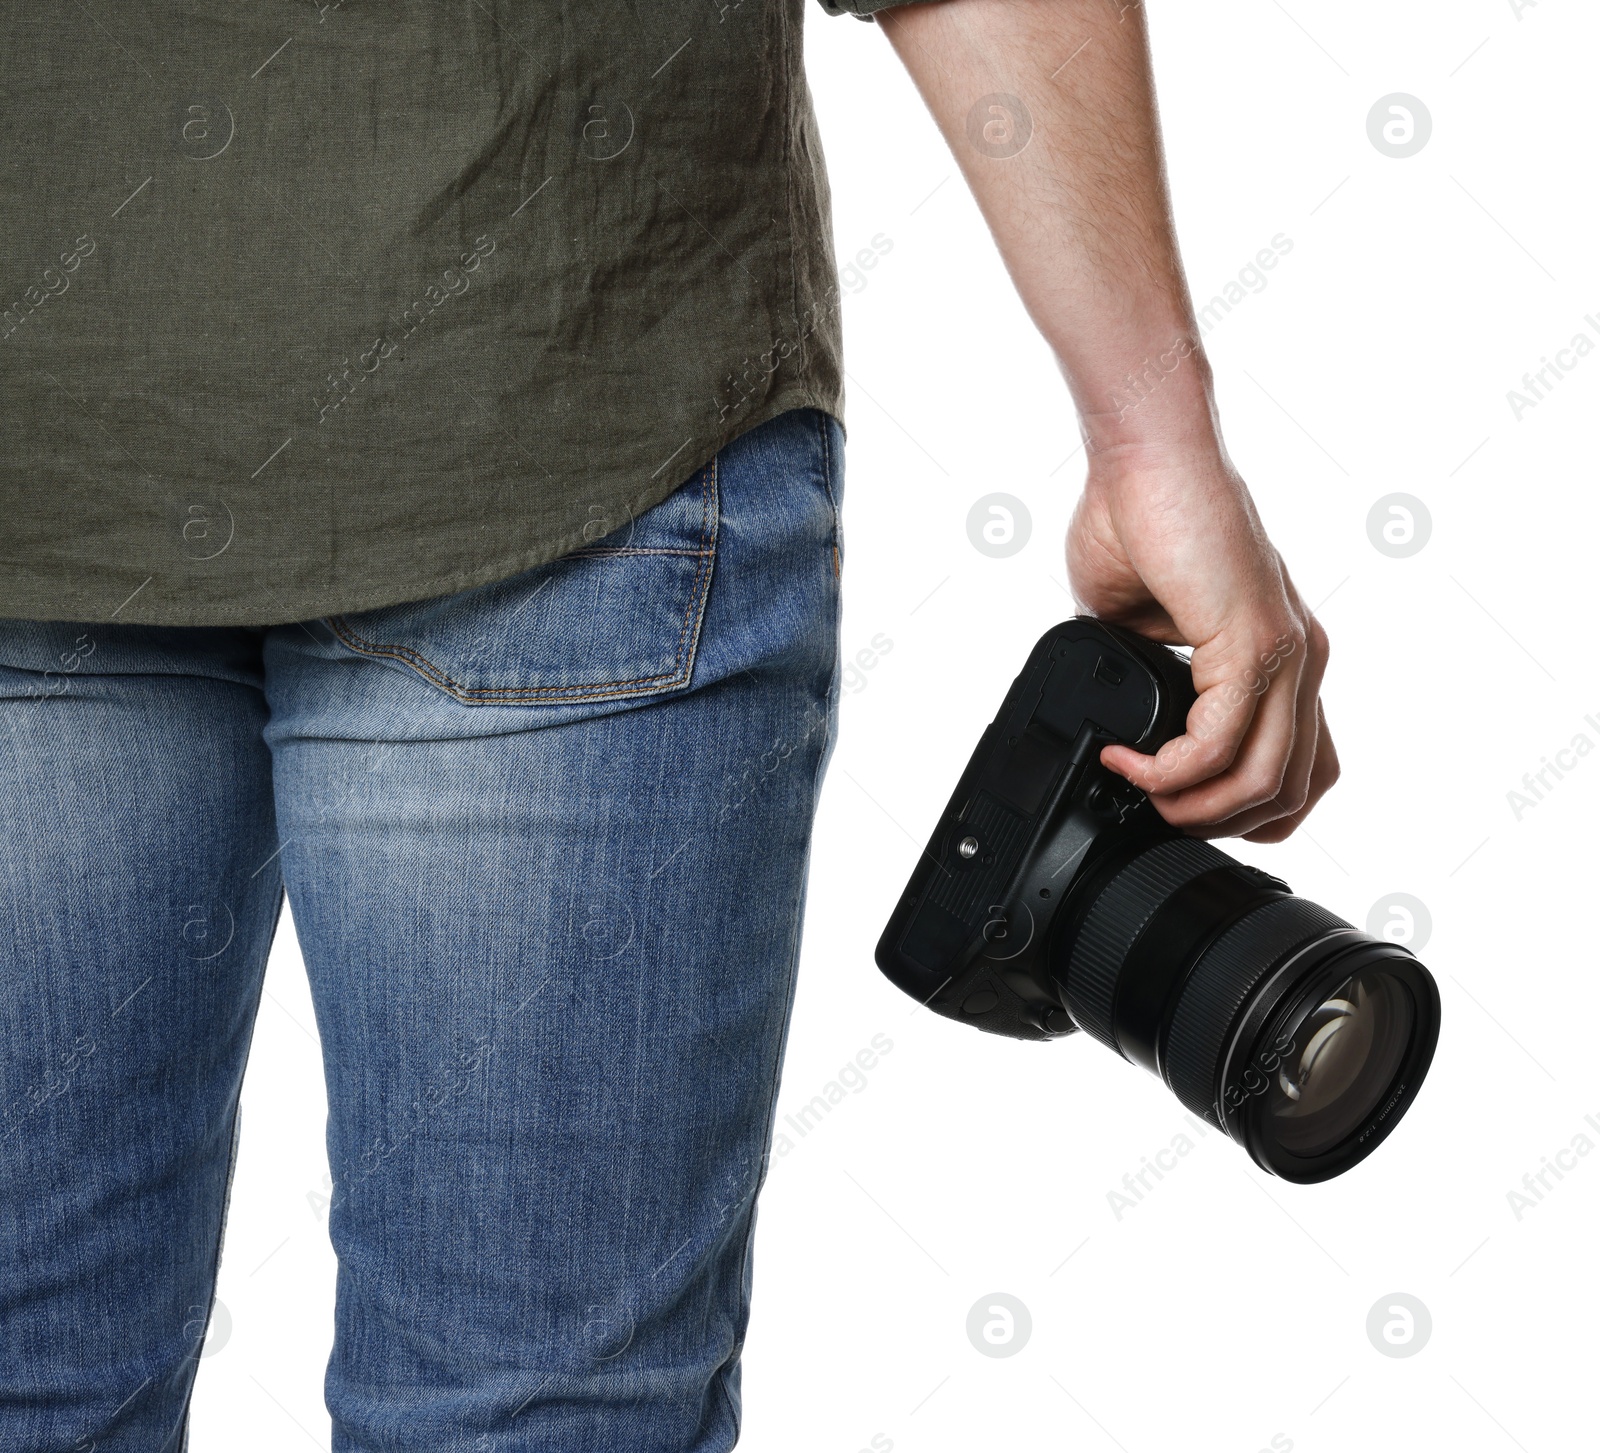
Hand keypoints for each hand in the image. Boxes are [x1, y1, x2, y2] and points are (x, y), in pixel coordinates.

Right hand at [1065, 444, 1336, 840]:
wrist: (1141, 456)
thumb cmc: (1136, 516)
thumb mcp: (1141, 626)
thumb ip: (1149, 679)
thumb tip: (1122, 727)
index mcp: (1281, 652)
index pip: (1301, 764)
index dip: (1244, 808)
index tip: (1177, 807)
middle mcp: (1300, 657)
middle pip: (1294, 789)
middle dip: (1219, 823)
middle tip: (1156, 817)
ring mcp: (1286, 652)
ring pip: (1264, 782)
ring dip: (1194, 809)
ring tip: (1140, 794)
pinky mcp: (1253, 642)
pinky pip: (1219, 744)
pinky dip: (1167, 770)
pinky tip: (1128, 759)